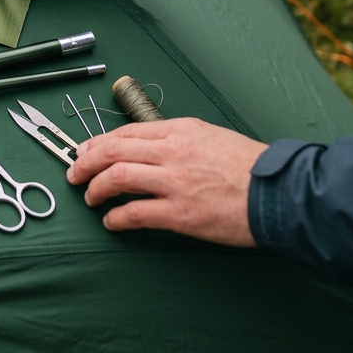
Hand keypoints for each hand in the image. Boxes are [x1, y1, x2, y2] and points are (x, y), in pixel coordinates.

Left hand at [66, 118, 267, 246]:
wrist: (278, 192)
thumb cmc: (247, 166)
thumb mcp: (208, 135)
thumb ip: (175, 138)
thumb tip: (145, 146)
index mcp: (177, 130)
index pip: (124, 132)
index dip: (97, 142)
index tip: (84, 150)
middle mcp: (171, 151)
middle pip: (112, 151)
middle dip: (85, 162)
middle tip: (74, 173)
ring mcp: (174, 182)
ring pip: (117, 177)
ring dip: (96, 188)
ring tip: (90, 197)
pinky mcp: (181, 213)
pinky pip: (135, 213)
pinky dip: (117, 218)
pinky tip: (111, 221)